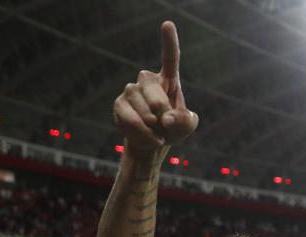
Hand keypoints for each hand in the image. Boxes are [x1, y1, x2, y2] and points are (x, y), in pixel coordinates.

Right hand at [113, 21, 198, 152]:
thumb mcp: (187, 126)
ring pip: (143, 110)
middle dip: (162, 113)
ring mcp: (131, 90)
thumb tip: (166, 118)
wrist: (151, 142)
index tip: (167, 24)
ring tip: (157, 131)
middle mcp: (147, 80)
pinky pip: (131, 121)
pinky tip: (149, 137)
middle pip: (155, 93)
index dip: (169, 41)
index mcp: (168, 79)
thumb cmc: (172, 129)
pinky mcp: (119, 105)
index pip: (170, 58)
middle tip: (166, 125)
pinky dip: (143, 134)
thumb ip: (184, 121)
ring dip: (154, 127)